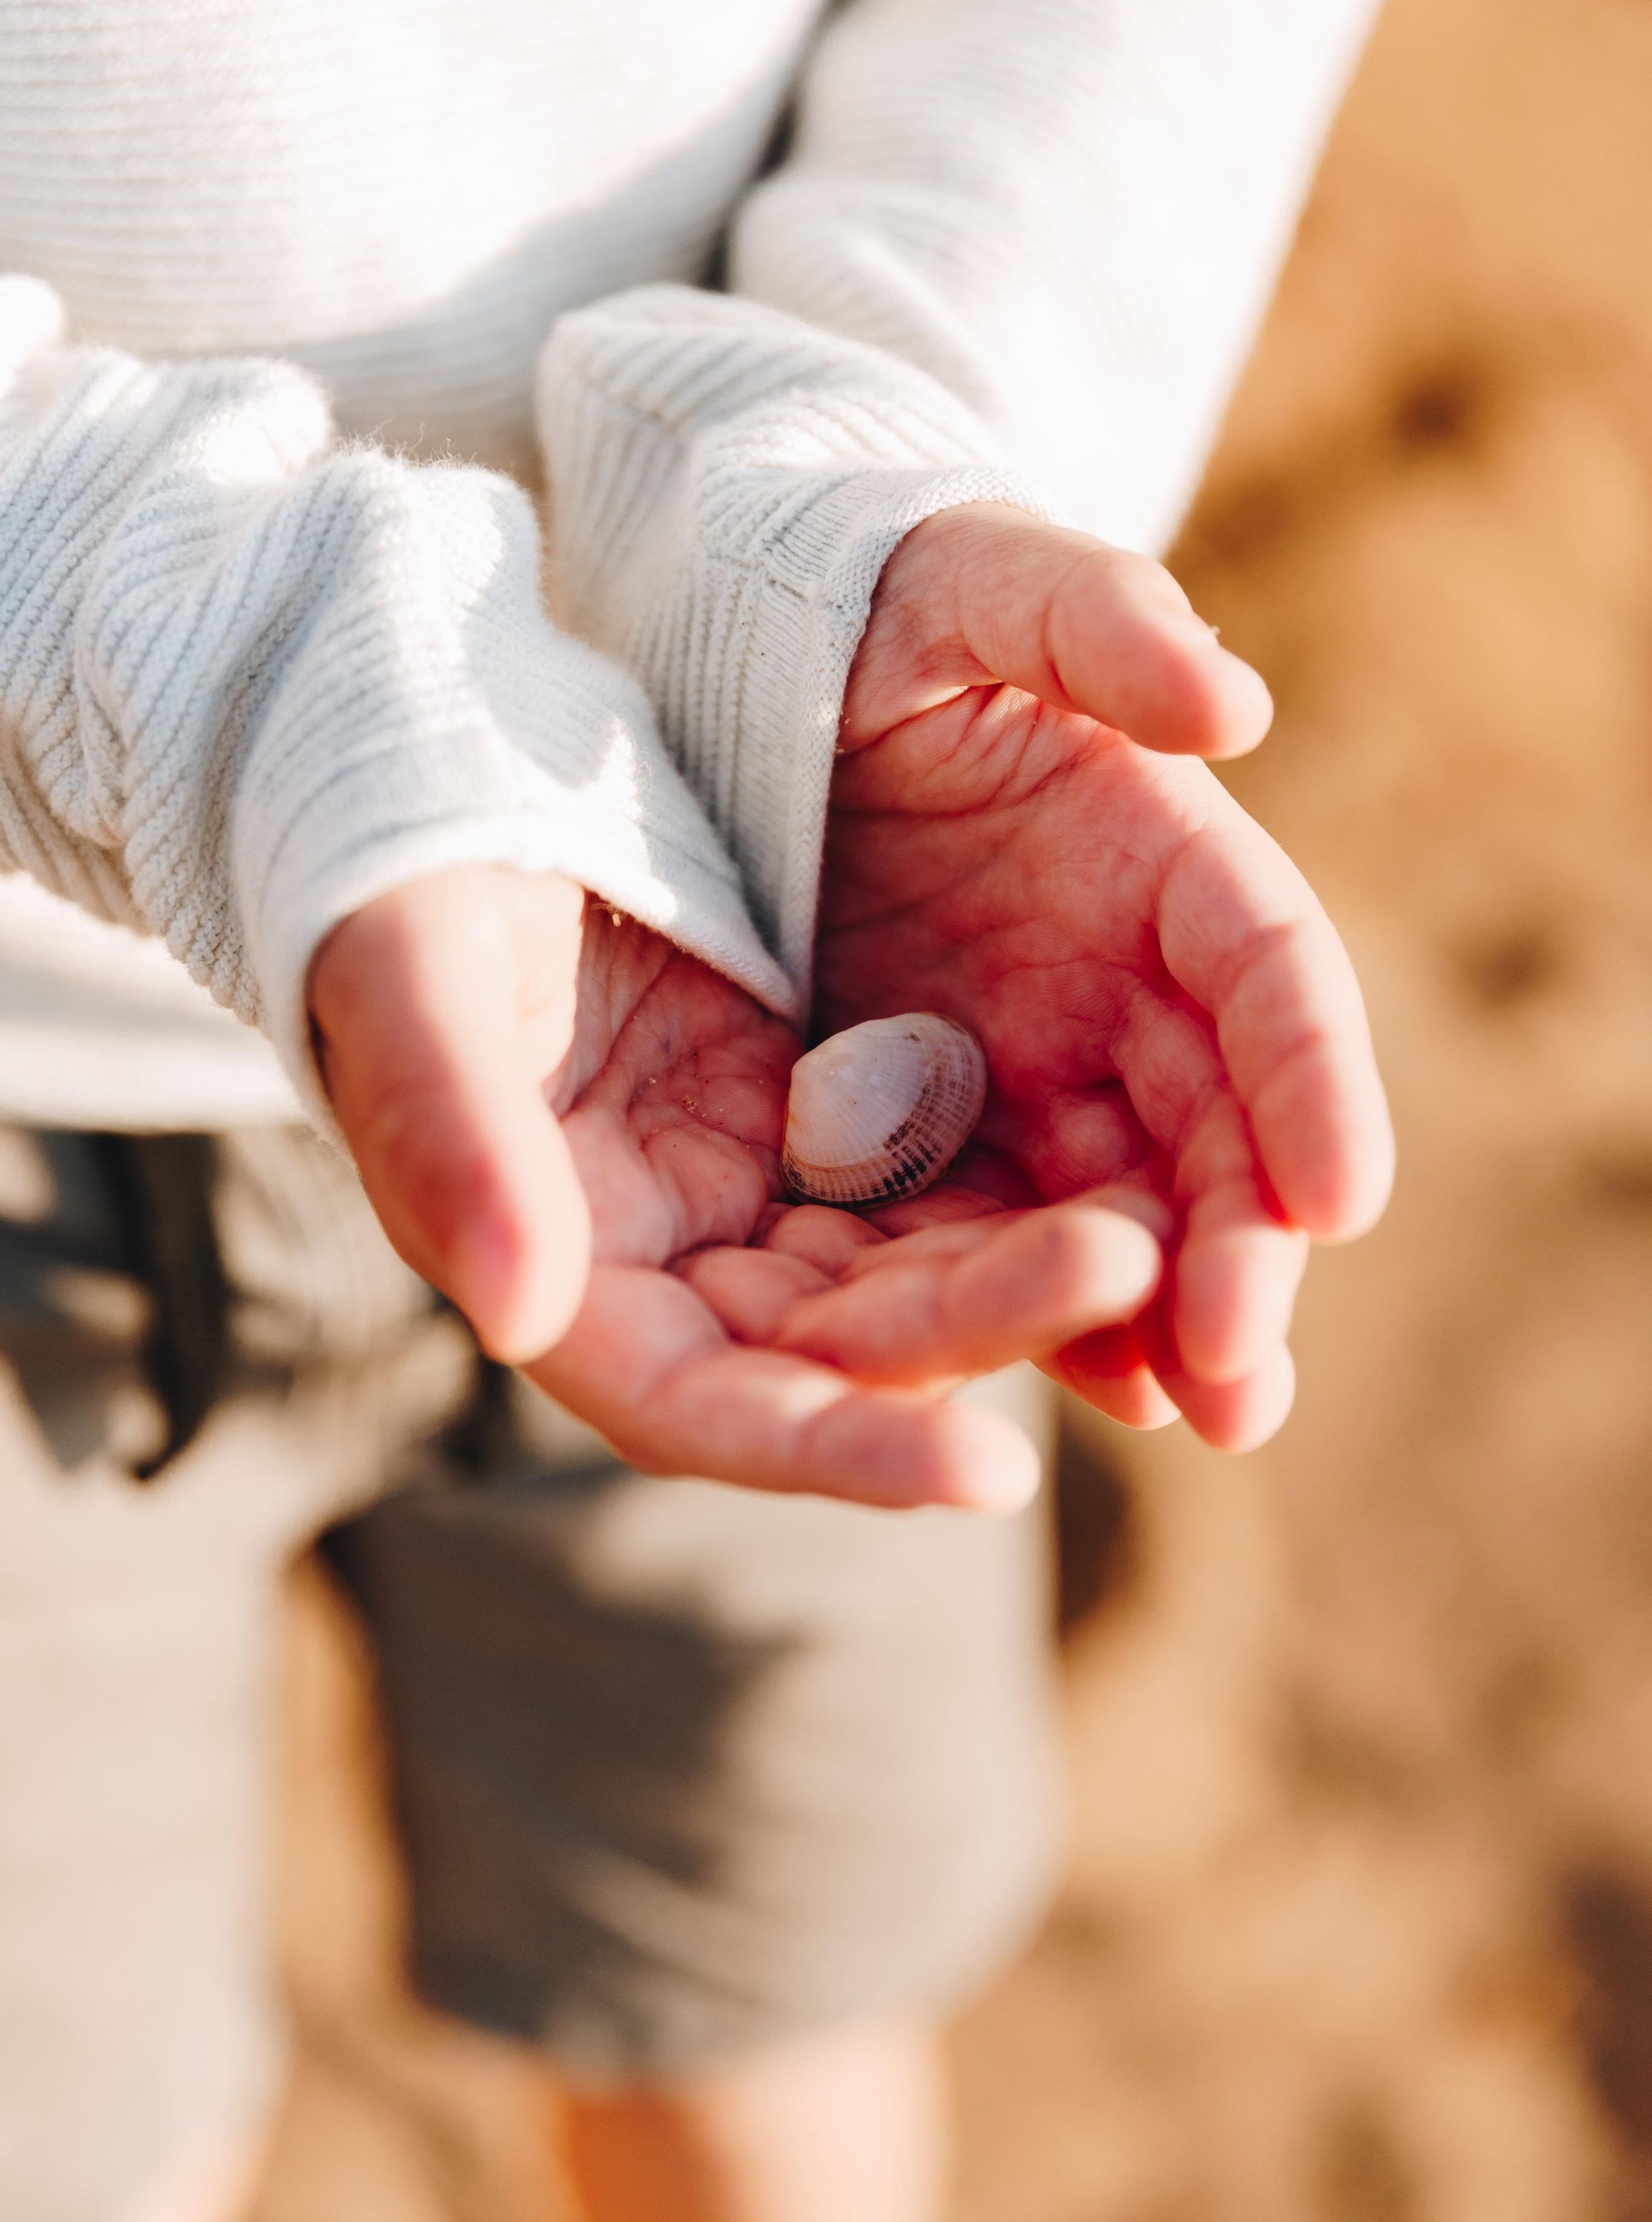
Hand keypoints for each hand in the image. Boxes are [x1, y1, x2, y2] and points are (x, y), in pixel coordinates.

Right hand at [308, 866, 1171, 1507]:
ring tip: (1164, 1237)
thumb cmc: (386, 867)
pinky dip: (1030, 1179)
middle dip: (985, 1327)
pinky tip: (1134, 1170)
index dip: (840, 1450)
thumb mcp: (404, 974)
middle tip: (1131, 1273)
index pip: (703, 1411)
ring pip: (912, 1271)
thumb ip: (448, 1135)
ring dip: (1035, 1266)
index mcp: (553, 1264)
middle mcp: (668, 1260)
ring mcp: (749, 1190)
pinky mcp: (816, 1110)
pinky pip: (942, 1172)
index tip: (987, 1466)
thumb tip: (522, 1315)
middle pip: (840, 1351)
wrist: (440, 755)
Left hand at [812, 503, 1393, 1451]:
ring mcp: (1033, 1067)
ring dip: (1164, 1318)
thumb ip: (1086, 616)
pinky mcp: (937, 1130)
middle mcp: (1120, 983)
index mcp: (1156, 855)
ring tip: (1195, 1414)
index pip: (1266, 973)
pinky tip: (1073, 1393)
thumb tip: (1231, 701)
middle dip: (1242, 1247)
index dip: (1315, 1079)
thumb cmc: (864, 608)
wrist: (733, 673)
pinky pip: (999, 1237)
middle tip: (1247, 1371)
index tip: (1343, 1195)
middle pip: (1213, 1126)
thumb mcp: (961, 580)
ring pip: (1124, 1209)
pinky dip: (1043, 1317)